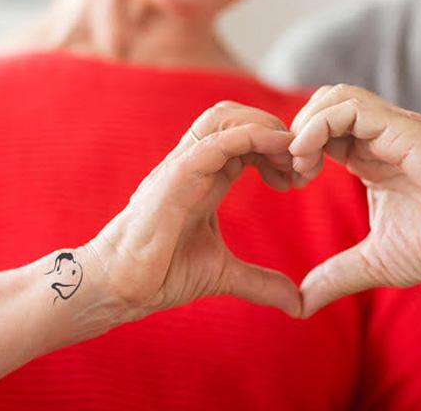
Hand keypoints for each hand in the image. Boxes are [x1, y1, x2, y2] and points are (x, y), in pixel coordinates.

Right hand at [81, 102, 301, 326]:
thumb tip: (297, 304)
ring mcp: (182, 166)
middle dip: (275, 130)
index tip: (300, 177)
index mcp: (205, 177)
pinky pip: (216, 141)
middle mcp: (194, 164)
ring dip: (267, 128)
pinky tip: (279, 153)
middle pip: (236, 116)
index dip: (277, 147)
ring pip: (225, 117)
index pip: (243, 138)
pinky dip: (253, 137)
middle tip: (302, 164)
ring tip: (292, 158)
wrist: (118, 288)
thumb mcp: (223, 274)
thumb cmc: (160, 273)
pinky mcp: (175, 178)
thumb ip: (260, 282)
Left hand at [290, 85, 420, 316]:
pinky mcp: (404, 129)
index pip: (322, 131)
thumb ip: (336, 276)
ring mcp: (393, 128)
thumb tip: (301, 304)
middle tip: (290, 172)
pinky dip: (320, 124)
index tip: (289, 183)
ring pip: (334, 97)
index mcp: (370, 157)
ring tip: (300, 163)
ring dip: (306, 125)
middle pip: (323, 105)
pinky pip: (351, 108)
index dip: (298, 150)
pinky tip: (310, 157)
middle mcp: (379, 136)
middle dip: (296, 132)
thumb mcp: (376, 262)